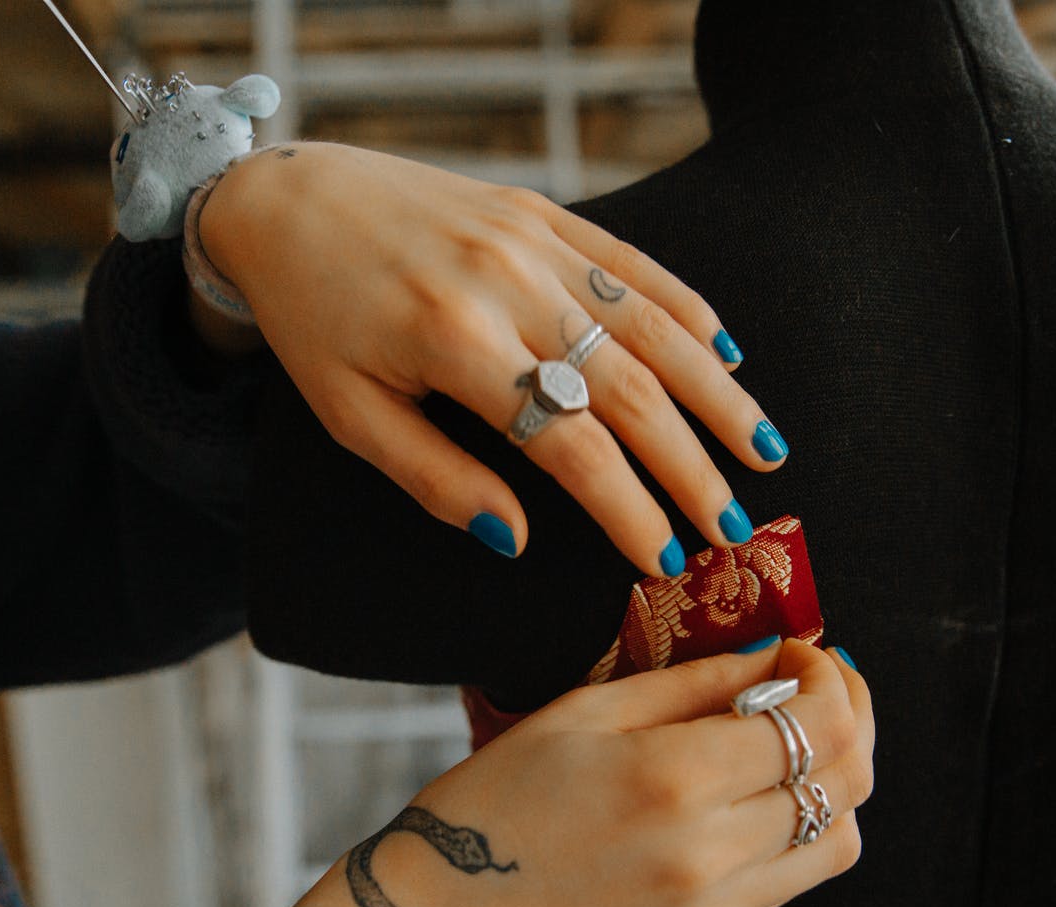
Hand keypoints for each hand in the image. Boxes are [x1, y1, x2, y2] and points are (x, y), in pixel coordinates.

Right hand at [150, 638, 869, 906]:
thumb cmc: (494, 801)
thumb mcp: (586, 712)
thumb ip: (695, 683)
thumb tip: (777, 658)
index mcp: (675, 779)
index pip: (819, 724)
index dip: (831, 676)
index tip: (804, 653)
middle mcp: (709, 853)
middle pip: (848, 782)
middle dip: (852, 719)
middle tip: (819, 688)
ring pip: (838, 841)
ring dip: (835, 784)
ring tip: (794, 748)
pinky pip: (792, 884)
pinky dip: (797, 833)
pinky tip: (752, 801)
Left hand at [199, 142, 787, 576]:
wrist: (289, 199)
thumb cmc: (313, 321)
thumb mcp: (350, 415)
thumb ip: (434, 480)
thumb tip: (514, 540)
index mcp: (452, 342)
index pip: (570, 444)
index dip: (627, 508)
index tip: (665, 558)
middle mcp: (506, 285)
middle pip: (630, 390)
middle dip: (691, 467)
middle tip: (732, 526)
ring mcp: (531, 241)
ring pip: (651, 325)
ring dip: (716, 394)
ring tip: (765, 451)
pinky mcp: (543, 213)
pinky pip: (632, 264)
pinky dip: (687, 309)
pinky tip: (729, 356)